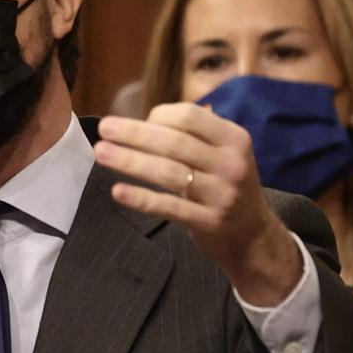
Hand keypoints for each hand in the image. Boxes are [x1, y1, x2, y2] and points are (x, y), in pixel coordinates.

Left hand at [93, 105, 304, 306]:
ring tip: (101, 153)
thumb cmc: (226, 187)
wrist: (251, 235)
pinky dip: (141, 198)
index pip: (190, 117)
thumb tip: (149, 118)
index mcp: (234, 139)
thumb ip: (195, 135)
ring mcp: (221, 194)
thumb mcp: (224, 154)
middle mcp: (231, 163)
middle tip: (103, 129)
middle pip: (174, 142)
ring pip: (168, 172)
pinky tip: (117, 191)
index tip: (135, 122)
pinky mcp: (208, 221)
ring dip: (130, 161)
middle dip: (134, 133)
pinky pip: (169, 207)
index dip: (157, 117)